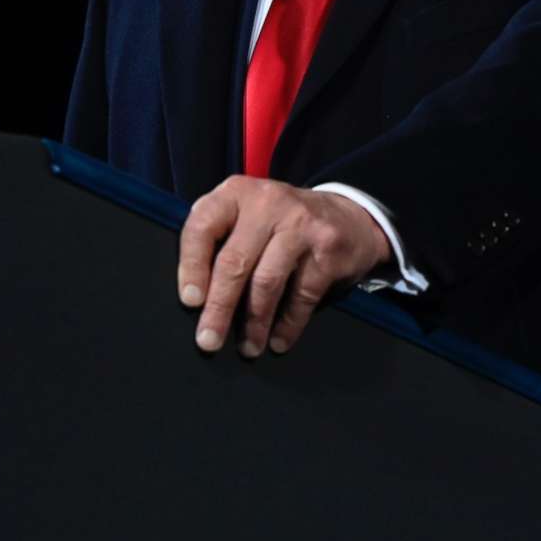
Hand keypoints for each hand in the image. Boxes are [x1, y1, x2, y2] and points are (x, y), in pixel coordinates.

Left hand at [177, 177, 392, 358]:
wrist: (350, 216)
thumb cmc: (282, 224)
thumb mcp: (247, 216)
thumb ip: (219, 239)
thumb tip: (195, 298)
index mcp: (237, 193)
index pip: (203, 227)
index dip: (192, 267)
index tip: (190, 301)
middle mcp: (268, 203)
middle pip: (235, 261)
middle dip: (219, 307)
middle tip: (209, 340)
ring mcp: (302, 223)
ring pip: (268, 281)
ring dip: (255, 322)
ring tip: (249, 347)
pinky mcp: (328, 247)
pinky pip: (302, 293)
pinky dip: (289, 323)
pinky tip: (280, 340)